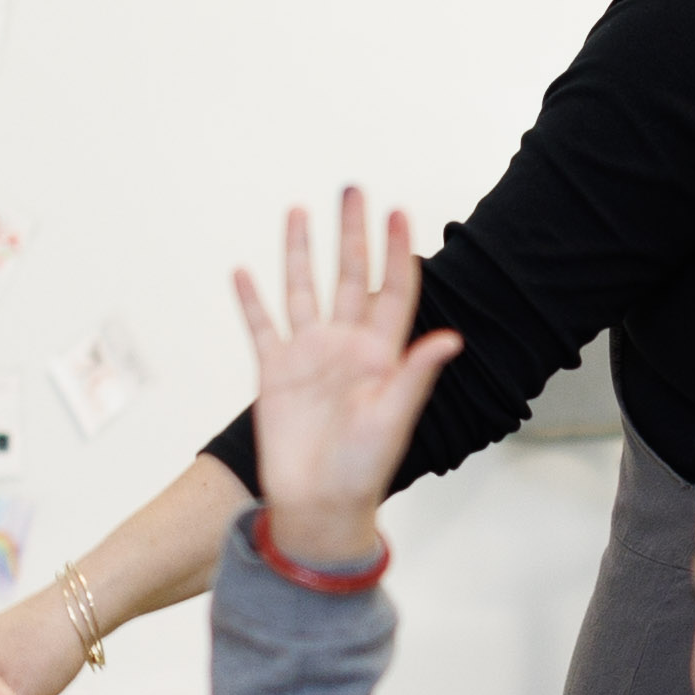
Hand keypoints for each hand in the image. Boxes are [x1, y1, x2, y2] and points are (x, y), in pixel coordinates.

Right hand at [228, 189, 458, 573]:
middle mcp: (345, 347)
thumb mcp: (393, 420)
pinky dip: (251, 300)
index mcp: (380, 355)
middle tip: (353, 190)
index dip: (397, 251)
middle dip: (352, 233)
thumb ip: (416, 375)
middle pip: (348, 276)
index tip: (401, 212)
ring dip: (301, 252)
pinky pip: (261, 328)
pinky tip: (243, 271)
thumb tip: (451, 339)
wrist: (317, 504)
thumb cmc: (363, 470)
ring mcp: (308, 358)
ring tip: (299, 211)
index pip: (391, 290)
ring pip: (303, 290)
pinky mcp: (274, 374)